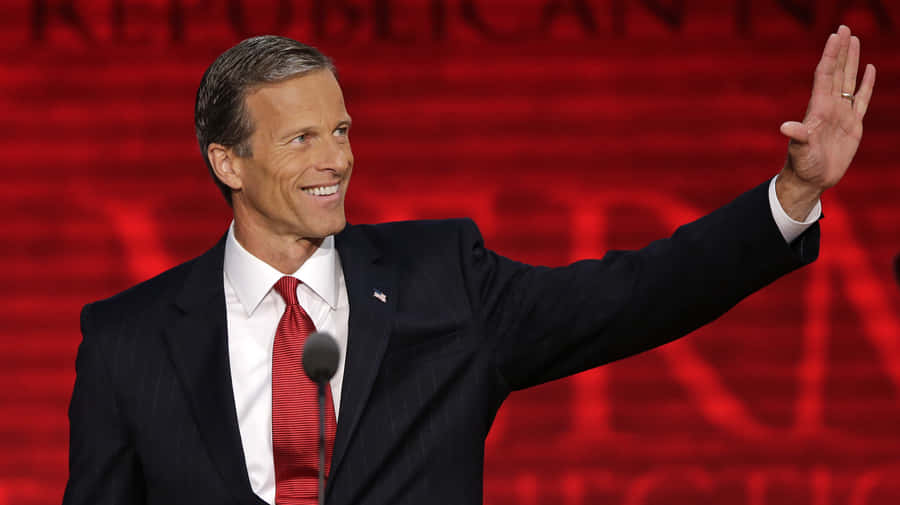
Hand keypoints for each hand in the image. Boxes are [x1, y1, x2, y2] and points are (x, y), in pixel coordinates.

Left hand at [776, 25, 875, 220]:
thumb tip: (786, 127)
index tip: (835, 36)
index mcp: (818, 108)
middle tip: (844, 28)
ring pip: (849, 81)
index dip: (830, 55)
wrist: (811, 180)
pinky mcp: (853, 125)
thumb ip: (797, 137)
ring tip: (855, 41)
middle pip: (837, 72)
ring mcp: (842, 114)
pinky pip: (861, 99)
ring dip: (852, 61)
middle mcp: (830, 107)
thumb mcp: (800, 151)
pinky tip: (869, 69)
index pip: (825, 75)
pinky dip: (866, 84)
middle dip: (841, 50)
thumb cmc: (802, 166)